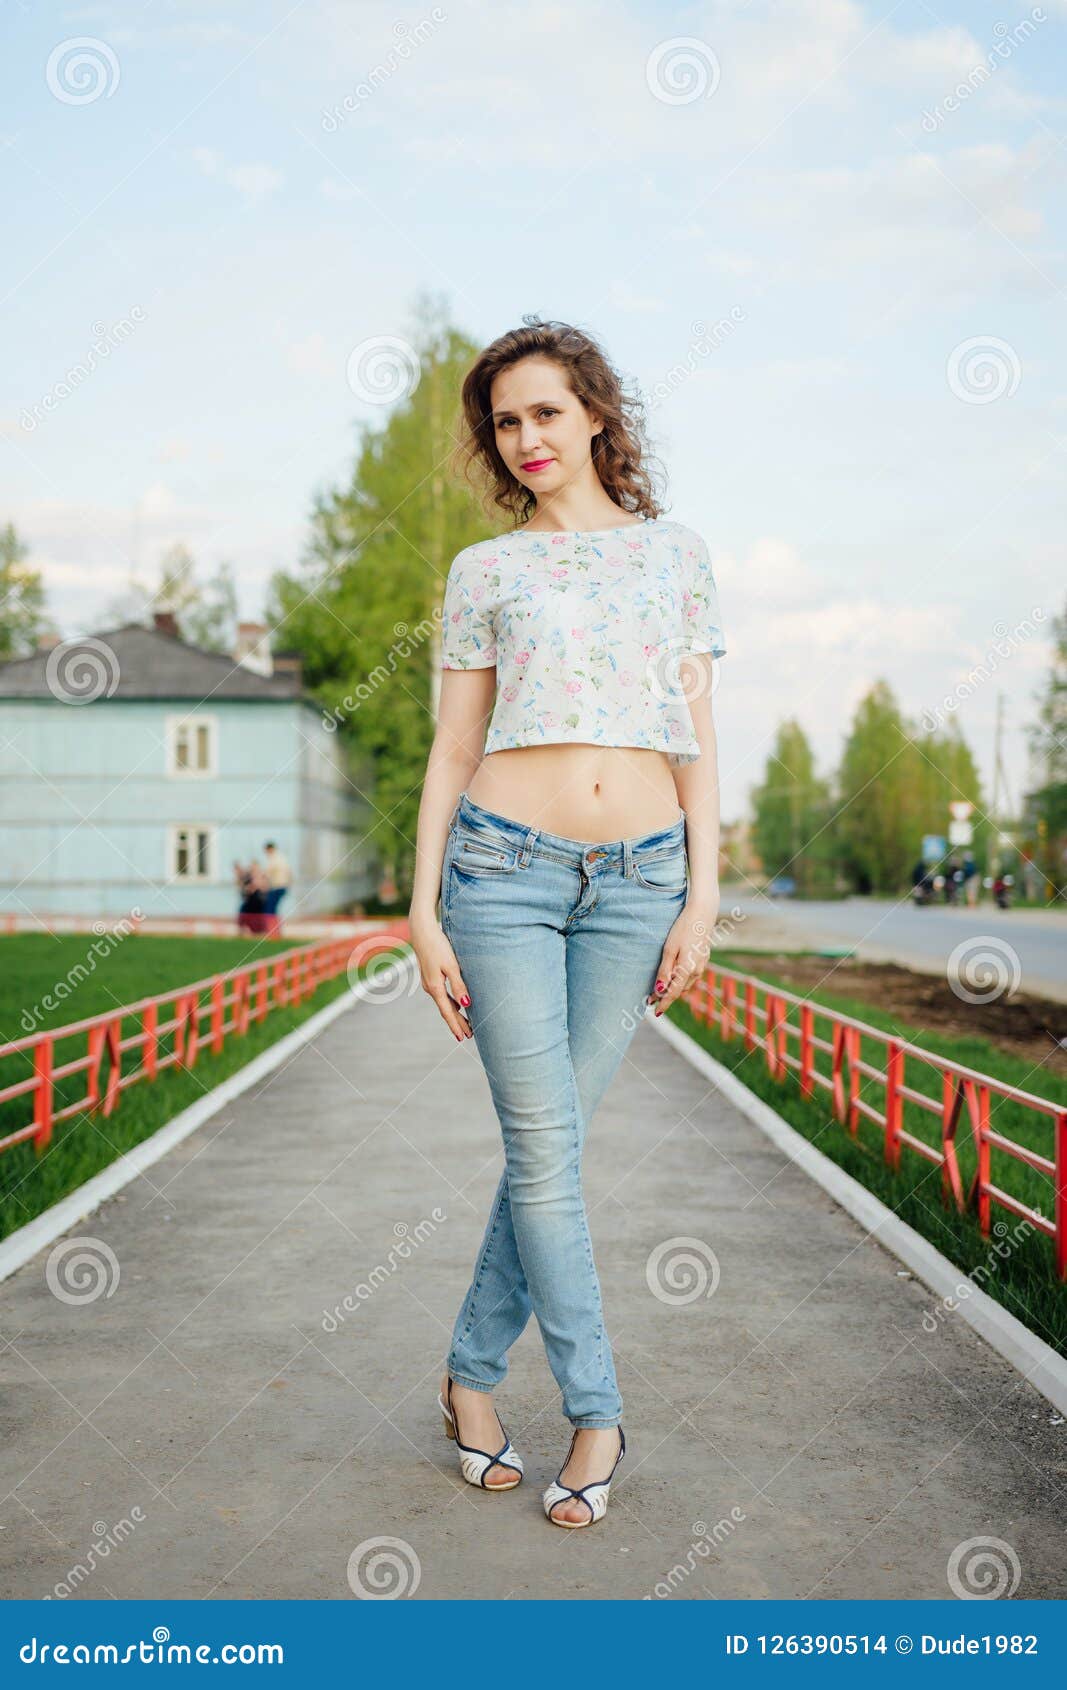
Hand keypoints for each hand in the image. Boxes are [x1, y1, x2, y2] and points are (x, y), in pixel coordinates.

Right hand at [409, 909, 474, 1041]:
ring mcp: (429, 982)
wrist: (421, 931)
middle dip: (457, 1023)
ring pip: (444, 1002)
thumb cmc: (438, 946)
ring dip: (454, 1014)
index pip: (448, 1012)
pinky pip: (442, 994)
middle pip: (446, 1010)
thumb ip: (459, 986)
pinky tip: (457, 1004)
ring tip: (465, 1023)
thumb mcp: (452, 966)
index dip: (456, 1026)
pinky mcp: (430, 975)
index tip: (463, 1038)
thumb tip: (466, 1005)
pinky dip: (450, 1003)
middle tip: (468, 1036)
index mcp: (435, 988)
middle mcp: (430, 988)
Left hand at [649, 893, 718, 1016]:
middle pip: (679, 990)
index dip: (663, 1003)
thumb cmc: (682, 929)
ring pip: (686, 984)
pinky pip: (691, 976)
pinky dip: (681, 980)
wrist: (702, 914)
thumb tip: (660, 990)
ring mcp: (702, 965)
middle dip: (666, 996)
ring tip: (660, 989)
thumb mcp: (669, 949)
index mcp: (688, 970)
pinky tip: (674, 976)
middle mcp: (697, 971)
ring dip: (674, 988)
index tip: (654, 1012)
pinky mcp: (703, 959)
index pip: (673, 993)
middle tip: (650, 999)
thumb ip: (665, 971)